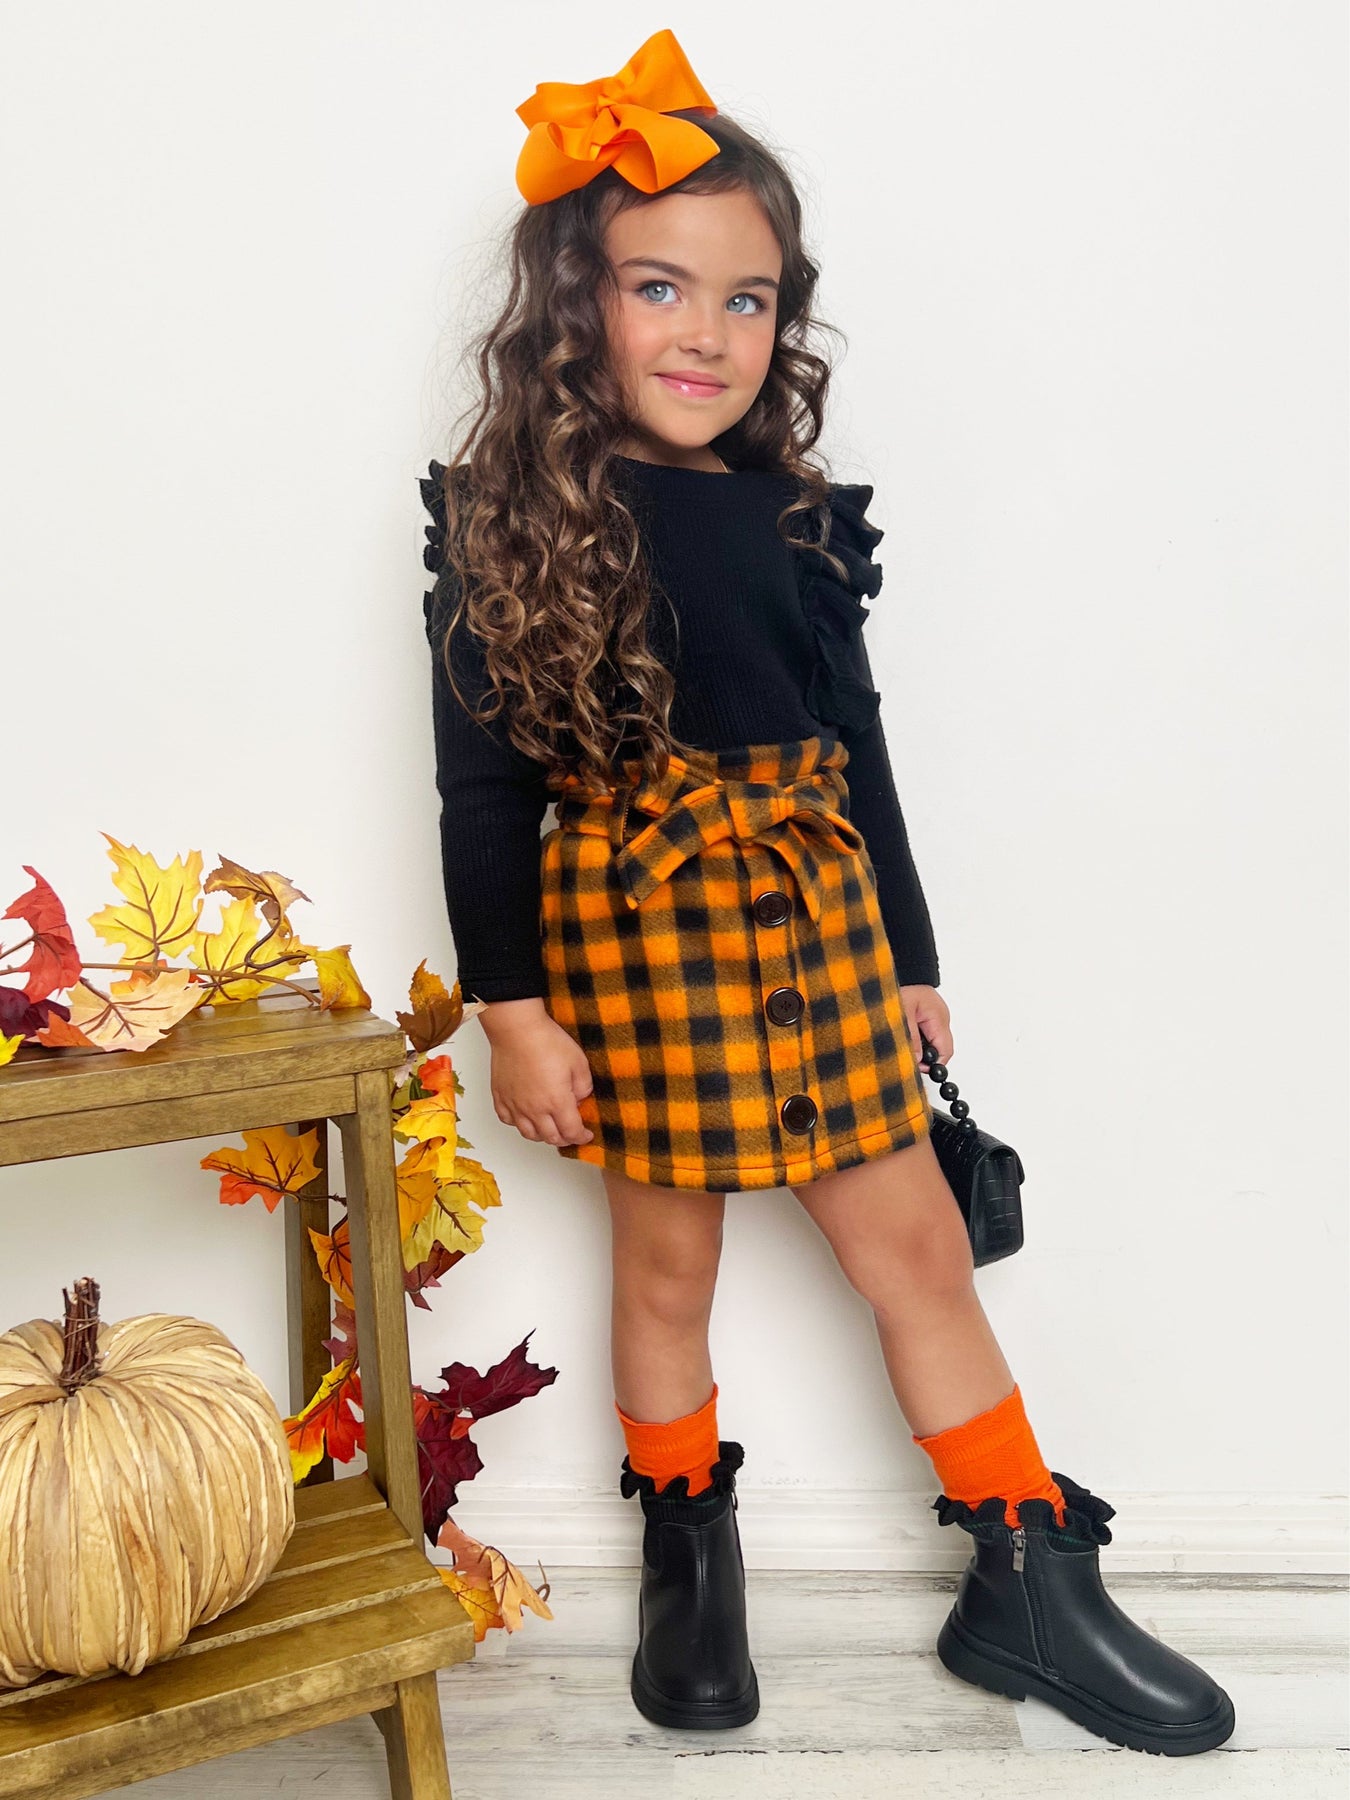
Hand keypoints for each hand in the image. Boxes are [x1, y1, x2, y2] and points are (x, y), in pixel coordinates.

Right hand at [480, 999, 595, 1146]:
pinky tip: (525, 1117)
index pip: (571, 1131)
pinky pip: (508, 1121)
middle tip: (570, 1132)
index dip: (581, 1136)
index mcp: (557, 1101)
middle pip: (551, 1138)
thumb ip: (584, 1086)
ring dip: (542, 1135)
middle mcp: (535, 1109)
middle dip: (564, 1138)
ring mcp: (515, 1105)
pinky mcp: (501, 1097)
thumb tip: (581, 1099)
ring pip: (529, 1134)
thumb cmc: (546, 1041)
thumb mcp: (579, 1062)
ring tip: (549, 1128)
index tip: (586, 1134)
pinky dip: (519, 1124)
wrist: (517, 1030)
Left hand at [898, 983, 951, 1072]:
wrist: (905, 971)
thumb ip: (910, 1037)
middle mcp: (941, 1019)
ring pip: (933, 1042)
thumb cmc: (905, 985)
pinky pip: (928, 1033)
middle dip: (927, 1058)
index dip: (935, 1064)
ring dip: (921, 1048)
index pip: (945, 1050)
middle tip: (910, 1059)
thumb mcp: (903, 1013)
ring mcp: (937, 1018)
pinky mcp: (929, 1016)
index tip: (920, 1069)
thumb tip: (917, 1060)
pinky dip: (919, 1039)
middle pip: (940, 1048)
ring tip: (905, 1044)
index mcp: (939, 1018)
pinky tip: (907, 1036)